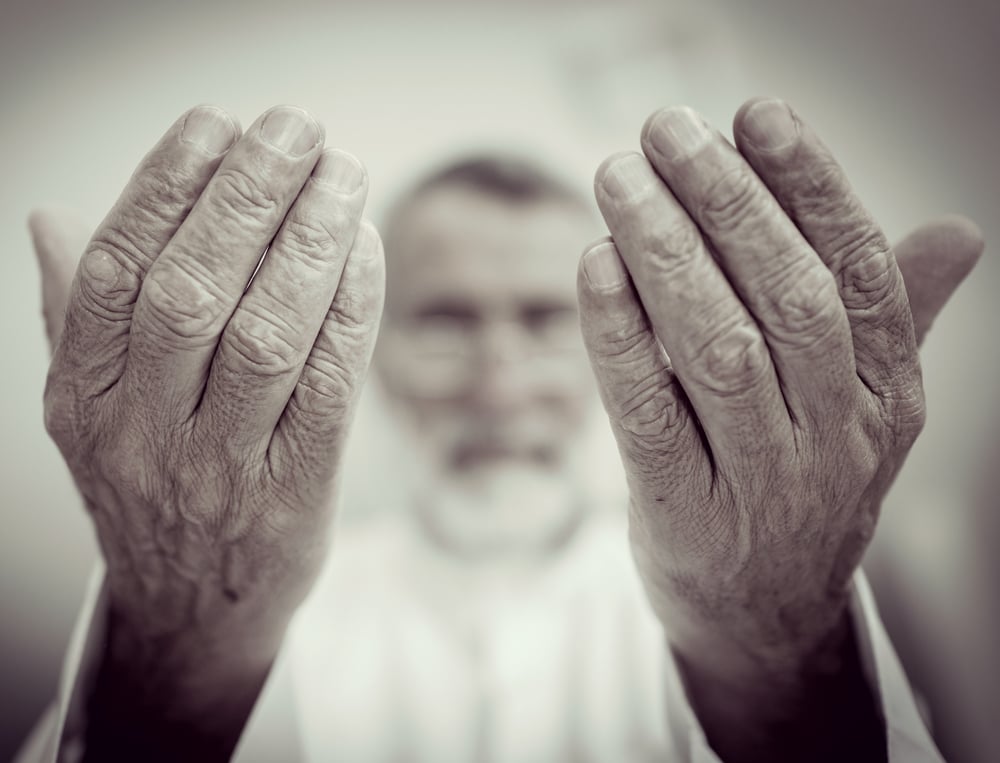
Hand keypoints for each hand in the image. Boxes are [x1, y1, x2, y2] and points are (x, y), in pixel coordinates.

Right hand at [31, 104, 383, 758]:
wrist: (191, 609)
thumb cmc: (149, 488)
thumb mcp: (88, 412)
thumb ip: (74, 317)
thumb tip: (51, 217)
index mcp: (84, 396)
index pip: (117, 271)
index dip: (164, 186)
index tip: (214, 124)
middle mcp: (144, 430)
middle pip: (194, 290)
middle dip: (248, 196)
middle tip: (294, 127)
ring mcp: (221, 467)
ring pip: (267, 333)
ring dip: (310, 240)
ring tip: (342, 171)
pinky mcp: (295, 493)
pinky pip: (328, 388)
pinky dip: (350, 309)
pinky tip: (364, 249)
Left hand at [577, 98, 981, 759]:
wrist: (763, 615)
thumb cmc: (801, 486)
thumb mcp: (866, 412)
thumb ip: (899, 321)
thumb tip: (957, 234)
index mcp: (889, 396)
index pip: (860, 272)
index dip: (813, 186)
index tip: (757, 114)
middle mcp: (837, 437)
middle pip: (788, 299)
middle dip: (727, 203)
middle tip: (667, 129)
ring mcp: (762, 483)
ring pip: (719, 348)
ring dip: (664, 252)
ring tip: (618, 179)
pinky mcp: (685, 515)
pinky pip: (648, 414)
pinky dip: (619, 335)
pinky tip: (593, 264)